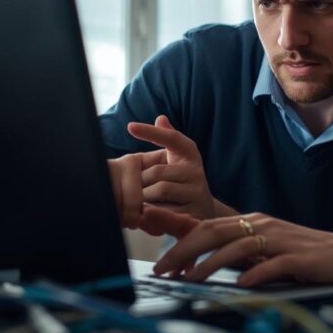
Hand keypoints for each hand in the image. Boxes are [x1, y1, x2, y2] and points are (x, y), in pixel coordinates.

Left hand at [108, 115, 232, 227]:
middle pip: (156, 171)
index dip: (151, 132)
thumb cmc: (181, 183)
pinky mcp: (194, 212)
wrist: (202, 212)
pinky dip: (151, 212)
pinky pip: (164, 210)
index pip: (172, 138)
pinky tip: (146, 214)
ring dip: (144, 198)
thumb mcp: (176, 161)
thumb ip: (167, 140)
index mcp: (190, 154)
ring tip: (141, 203)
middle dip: (140, 182)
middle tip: (134, 190)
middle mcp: (197, 171)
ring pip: (159, 190)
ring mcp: (197, 192)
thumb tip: (161, 118)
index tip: (130, 126)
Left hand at [140, 207, 332, 285]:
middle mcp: (263, 225)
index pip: (209, 226)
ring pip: (238, 246)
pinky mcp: (299, 258)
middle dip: (184, 249)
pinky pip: (273, 264)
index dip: (181, 239)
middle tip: (163, 268)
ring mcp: (280, 240)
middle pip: (215, 232)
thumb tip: (203, 260)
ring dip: (210, 263)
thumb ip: (239, 250)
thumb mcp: (266, 248)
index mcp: (253, 222)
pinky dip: (255, 272)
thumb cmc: (305, 254)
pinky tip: (241, 283)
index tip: (160, 258)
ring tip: (191, 279)